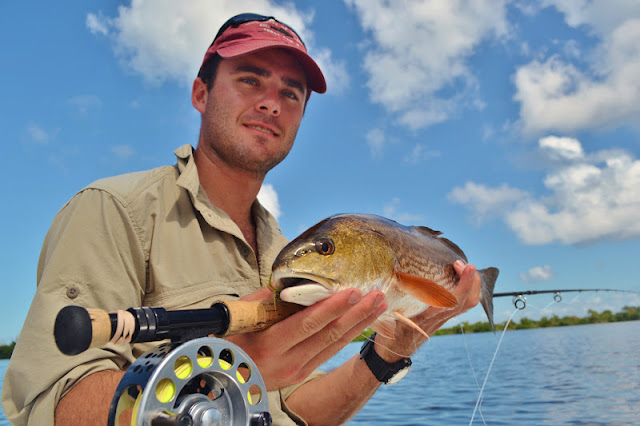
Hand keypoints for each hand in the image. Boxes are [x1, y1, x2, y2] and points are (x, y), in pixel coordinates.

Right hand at [225, 286, 387, 390]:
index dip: (332, 308)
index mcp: (269, 344)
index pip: (306, 324)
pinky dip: (348, 335)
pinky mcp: (302, 373)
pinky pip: (329, 352)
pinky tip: (362, 322)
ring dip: (359, 324)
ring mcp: (296, 371)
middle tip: (376, 296)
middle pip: (328, 336)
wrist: (225, 373)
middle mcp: (287, 362)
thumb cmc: (230, 337)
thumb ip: (269, 298)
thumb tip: (294, 280)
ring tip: (377, 306)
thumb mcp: (243, 315)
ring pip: (334, 345)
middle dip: (356, 314)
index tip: (353, 292)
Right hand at [375, 260, 481, 361]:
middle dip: (471, 281)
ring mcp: (443, 318)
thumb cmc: (390, 330)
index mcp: (427, 316)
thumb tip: (392, 273)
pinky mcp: (443, 317)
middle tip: (461, 264)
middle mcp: (439, 318)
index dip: (463, 284)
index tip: (462, 266)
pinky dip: (465, 289)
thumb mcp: (390, 314)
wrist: (396, 351)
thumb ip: (393, 298)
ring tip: (461, 268)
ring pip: (468, 303)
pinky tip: (456, 278)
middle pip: (467, 302)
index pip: (452, 301)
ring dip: (471, 284)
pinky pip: (462, 303)